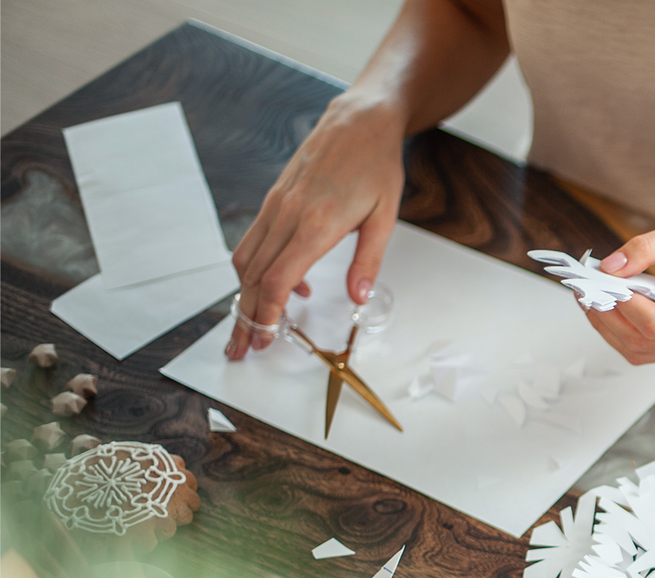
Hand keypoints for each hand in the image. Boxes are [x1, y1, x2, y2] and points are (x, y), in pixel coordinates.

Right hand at [226, 96, 405, 358]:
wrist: (359, 120)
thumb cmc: (377, 166)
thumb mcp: (386, 217)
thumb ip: (368, 261)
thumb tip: (356, 299)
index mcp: (315, 222)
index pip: (277, 279)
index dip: (266, 314)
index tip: (263, 340)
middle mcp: (287, 214)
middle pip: (253, 276)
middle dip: (245, 317)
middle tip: (240, 350)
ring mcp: (276, 205)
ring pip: (246, 259)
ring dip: (243, 296)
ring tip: (248, 328)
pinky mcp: (274, 200)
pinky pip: (255, 241)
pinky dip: (256, 270)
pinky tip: (284, 287)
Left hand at [585, 205, 654, 363]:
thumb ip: (646, 249)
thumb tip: (607, 267)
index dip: (624, 307)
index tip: (601, 281)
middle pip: (644, 344)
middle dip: (608, 318)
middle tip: (585, 288)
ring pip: (642, 351)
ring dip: (611, 327)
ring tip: (592, 296)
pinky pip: (649, 346)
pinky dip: (623, 329)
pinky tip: (610, 304)